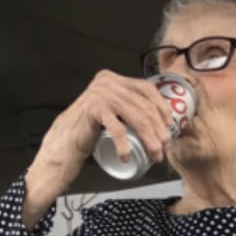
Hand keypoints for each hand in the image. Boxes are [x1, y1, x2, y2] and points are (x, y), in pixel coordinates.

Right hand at [23, 70, 174, 227]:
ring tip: (154, 155)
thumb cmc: (93, 129)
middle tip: (164, 148)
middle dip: (159, 130)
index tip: (170, 127)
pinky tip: (127, 156)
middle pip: (144, 107)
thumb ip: (131, 105)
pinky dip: (125, 145)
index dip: (163, 108)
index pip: (147, 89)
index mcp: (115, 79)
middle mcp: (108, 82)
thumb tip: (165, 118)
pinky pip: (117, 128)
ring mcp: (100, 93)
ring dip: (150, 139)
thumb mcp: (115, 111)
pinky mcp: (93, 109)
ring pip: (136, 118)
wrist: (65, 141)